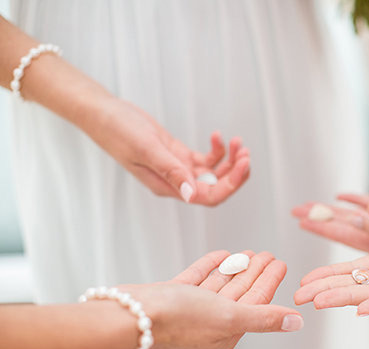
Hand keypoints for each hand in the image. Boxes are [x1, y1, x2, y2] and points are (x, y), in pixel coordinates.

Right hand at [82, 98, 250, 205]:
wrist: (103, 113)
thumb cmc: (118, 131)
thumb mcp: (147, 149)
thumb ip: (170, 171)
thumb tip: (191, 194)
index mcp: (167, 187)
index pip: (207, 197)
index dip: (230, 184)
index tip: (243, 164)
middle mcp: (175, 182)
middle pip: (214, 187)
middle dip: (234, 172)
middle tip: (246, 153)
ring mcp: (177, 169)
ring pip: (212, 173)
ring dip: (229, 160)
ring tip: (238, 142)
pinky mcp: (177, 155)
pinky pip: (204, 159)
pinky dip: (216, 150)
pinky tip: (217, 136)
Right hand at [123, 250, 302, 348]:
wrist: (129, 315)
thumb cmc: (176, 320)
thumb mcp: (230, 316)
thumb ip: (265, 318)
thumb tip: (297, 323)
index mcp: (228, 330)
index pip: (257, 301)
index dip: (270, 281)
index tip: (281, 263)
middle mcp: (210, 321)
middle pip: (240, 291)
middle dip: (255, 272)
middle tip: (267, 254)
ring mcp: (191, 308)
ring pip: (220, 284)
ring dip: (236, 268)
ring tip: (248, 253)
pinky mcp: (173, 296)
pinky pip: (198, 278)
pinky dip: (210, 266)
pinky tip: (220, 255)